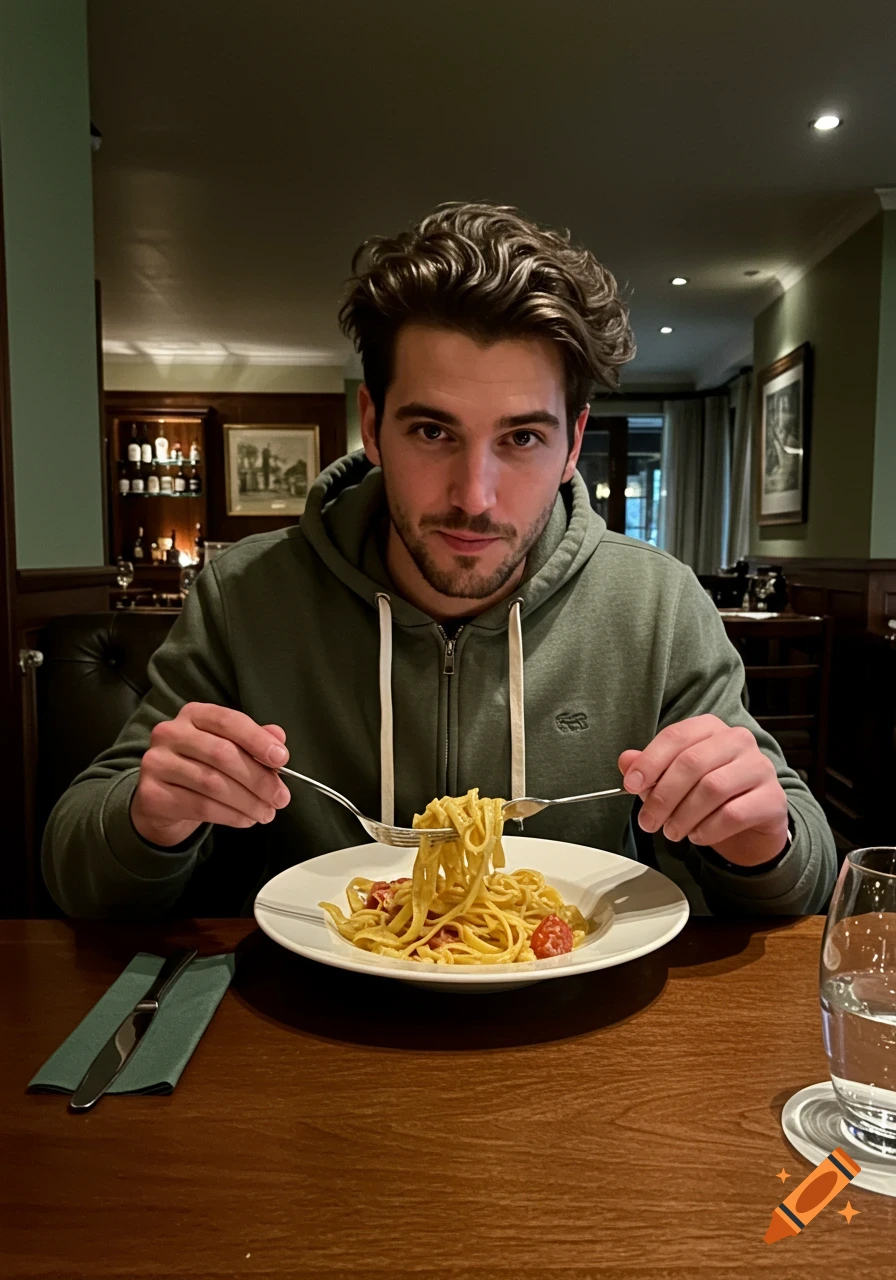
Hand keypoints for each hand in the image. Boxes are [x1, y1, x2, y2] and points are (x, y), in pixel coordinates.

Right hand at [130, 703, 291, 847]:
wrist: (163, 799)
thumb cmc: (202, 767)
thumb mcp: (228, 748)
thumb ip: (253, 741)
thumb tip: (279, 738)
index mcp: (194, 714)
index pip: (229, 721)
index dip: (257, 739)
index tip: (282, 758)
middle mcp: (170, 733)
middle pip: (222, 754)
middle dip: (259, 779)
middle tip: (281, 798)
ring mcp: (157, 762)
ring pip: (212, 783)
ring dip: (247, 802)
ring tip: (266, 813)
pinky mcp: (152, 794)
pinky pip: (200, 806)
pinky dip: (230, 815)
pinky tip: (245, 819)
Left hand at [618, 714, 788, 867]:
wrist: (752, 817)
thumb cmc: (709, 790)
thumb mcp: (675, 777)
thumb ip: (651, 767)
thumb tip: (626, 761)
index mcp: (710, 727)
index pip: (675, 736)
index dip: (649, 762)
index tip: (631, 785)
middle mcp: (737, 740)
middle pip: (692, 763)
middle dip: (663, 796)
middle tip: (648, 821)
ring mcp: (759, 767)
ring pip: (712, 788)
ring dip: (683, 816)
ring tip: (671, 832)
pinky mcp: (772, 798)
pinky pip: (734, 814)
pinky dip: (708, 829)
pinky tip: (696, 836)